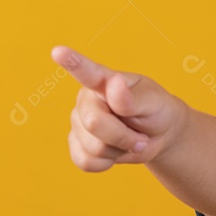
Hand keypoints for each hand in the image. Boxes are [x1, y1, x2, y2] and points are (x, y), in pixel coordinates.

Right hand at [51, 45, 183, 171]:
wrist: (157, 136)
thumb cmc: (155, 110)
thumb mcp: (154, 102)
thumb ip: (133, 97)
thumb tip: (115, 84)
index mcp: (104, 80)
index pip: (87, 71)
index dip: (72, 62)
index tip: (59, 52)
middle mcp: (86, 99)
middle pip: (94, 123)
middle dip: (124, 136)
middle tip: (140, 135)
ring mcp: (78, 122)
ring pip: (93, 147)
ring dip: (119, 150)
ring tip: (129, 139)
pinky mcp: (76, 145)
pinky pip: (85, 162)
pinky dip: (107, 164)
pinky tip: (115, 152)